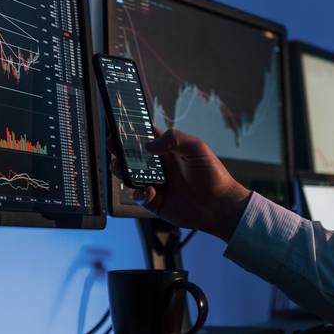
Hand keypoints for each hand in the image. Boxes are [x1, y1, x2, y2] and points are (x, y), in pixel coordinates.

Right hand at [109, 129, 251, 241]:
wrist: (219, 205)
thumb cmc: (212, 174)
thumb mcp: (196, 147)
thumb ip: (174, 139)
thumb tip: (149, 145)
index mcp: (168, 150)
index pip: (145, 137)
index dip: (131, 132)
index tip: (120, 128)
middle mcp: (159, 166)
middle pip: (131, 156)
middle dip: (119, 151)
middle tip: (113, 147)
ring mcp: (156, 183)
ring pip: (129, 176)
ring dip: (122, 171)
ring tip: (121, 167)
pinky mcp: (155, 202)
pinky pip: (139, 197)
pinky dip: (140, 193)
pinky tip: (150, 191)